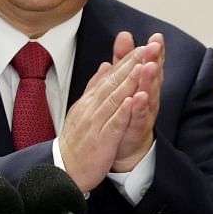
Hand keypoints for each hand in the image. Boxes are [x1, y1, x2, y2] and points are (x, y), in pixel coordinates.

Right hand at [58, 40, 158, 191]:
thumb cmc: (77, 140)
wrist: (63, 168)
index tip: (143, 45)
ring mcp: (96, 123)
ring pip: (114, 99)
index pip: (111, 75)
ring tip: (143, 65)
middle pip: (114, 82)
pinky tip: (131, 100)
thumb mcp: (84, 108)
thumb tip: (106, 66)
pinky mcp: (102, 140)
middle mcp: (92, 108)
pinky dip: (121, 111)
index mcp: (91, 100)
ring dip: (130, 82)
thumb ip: (95, 87)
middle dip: (132, 64)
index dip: (127, 60)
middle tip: (148, 47)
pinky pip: (113, 124)